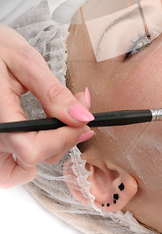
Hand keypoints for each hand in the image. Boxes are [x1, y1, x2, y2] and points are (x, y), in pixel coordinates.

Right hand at [0, 24, 93, 187]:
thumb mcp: (27, 63)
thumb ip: (53, 93)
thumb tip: (82, 117)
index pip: (31, 149)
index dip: (64, 139)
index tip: (82, 120)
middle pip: (32, 159)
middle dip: (63, 137)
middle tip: (74, 109)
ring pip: (19, 170)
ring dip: (45, 153)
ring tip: (55, 125)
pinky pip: (7, 170)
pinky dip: (25, 160)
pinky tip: (38, 137)